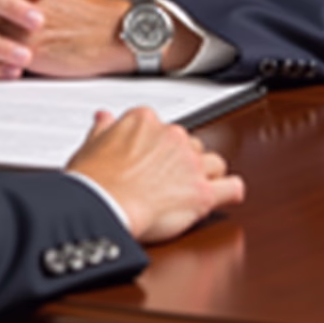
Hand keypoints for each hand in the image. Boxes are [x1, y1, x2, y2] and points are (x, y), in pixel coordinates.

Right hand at [67, 108, 244, 242]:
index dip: (159, 146)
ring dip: (206, 174)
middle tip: (168, 179)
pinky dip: (230, 192)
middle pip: (191, 144)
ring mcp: (190, 163)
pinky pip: (232, 188)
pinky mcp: (202, 192)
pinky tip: (224, 195)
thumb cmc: (94, 180)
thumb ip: (104, 128)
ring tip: (192, 189)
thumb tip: (105, 118)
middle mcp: (173, 136)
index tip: (153, 158)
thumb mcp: (91, 144)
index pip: (163, 127)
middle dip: (183, 161)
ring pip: (214, 162)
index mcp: (146, 120)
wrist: (103, 204)